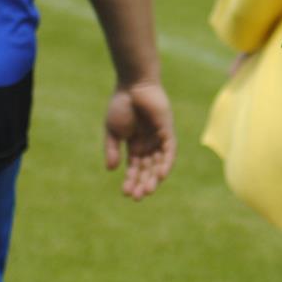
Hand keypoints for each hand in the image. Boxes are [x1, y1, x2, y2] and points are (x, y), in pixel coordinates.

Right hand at [104, 81, 176, 200]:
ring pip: (159, 162)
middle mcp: (149, 143)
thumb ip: (113, 149)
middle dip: (143, 182)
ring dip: (154, 177)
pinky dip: (166, 163)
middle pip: (148, 168)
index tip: (125, 193)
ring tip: (148, 191)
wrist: (133, 84)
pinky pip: (169, 150)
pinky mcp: (168, 130)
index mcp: (135, 144)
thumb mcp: (113, 131)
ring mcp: (159, 137)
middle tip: (138, 197)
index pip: (135, 167)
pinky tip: (160, 176)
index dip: (131, 180)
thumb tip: (112, 170)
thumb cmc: (122, 104)